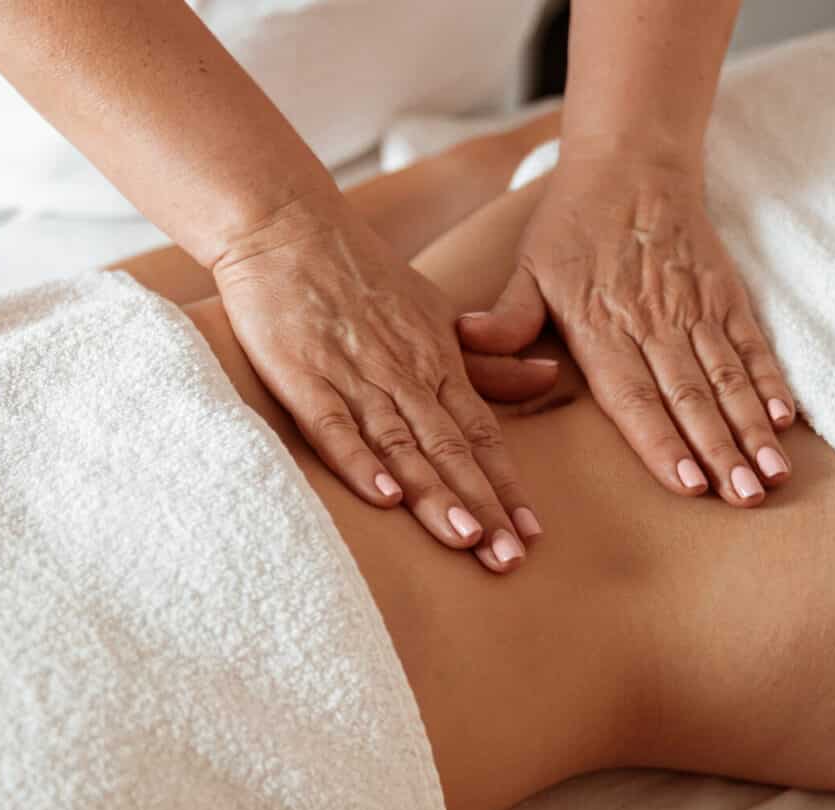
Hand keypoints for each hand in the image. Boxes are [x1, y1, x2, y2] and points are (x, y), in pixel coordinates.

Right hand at [211, 197, 555, 572]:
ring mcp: (354, 376)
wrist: (287, 226)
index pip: (482, 435)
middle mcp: (404, 374)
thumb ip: (486, 359)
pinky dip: (359, 461)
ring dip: (434, 493)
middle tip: (508, 559)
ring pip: (402, 444)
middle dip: (482, 506)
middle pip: (450, 449)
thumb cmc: (361, 275)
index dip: (507, 486)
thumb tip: (547, 378)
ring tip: (465, 539)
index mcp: (438, 363)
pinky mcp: (303, 376)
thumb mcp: (435, 313)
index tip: (531, 534)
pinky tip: (384, 498)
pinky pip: (335, 426)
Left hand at [459, 155, 795, 507]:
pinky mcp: (726, 293)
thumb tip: (468, 343)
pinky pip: (752, 345)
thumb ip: (506, 318)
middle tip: (741, 499)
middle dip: (719, 451)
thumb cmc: (573, 224)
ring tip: (769, 476)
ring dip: (751, 429)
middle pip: (691, 396)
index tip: (686, 483)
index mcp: (602, 327)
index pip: (634, 395)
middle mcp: (654, 323)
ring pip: (728, 378)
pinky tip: (786, 422)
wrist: (632, 159)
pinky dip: (771, 382)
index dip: (661, 440)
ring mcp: (696, 309)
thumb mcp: (529, 269)